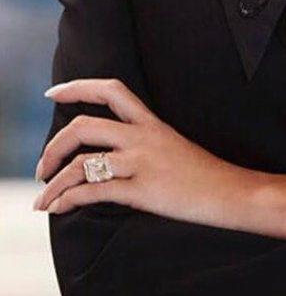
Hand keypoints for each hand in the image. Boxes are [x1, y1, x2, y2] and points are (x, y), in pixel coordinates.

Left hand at [33, 78, 254, 228]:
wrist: (232, 193)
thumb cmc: (204, 174)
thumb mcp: (173, 145)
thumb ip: (143, 142)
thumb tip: (109, 154)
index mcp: (152, 122)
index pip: (112, 90)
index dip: (78, 87)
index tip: (53, 93)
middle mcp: (143, 137)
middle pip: (84, 126)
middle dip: (54, 146)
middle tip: (43, 165)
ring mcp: (142, 163)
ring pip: (82, 163)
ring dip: (53, 183)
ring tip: (44, 199)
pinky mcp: (142, 191)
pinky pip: (93, 192)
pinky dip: (68, 200)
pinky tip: (60, 208)